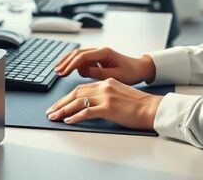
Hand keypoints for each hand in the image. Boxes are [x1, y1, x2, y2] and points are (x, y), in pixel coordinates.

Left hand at [46, 78, 162, 129]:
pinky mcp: (108, 108)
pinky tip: (68, 120)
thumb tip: (92, 104)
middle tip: (51, 111)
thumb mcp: (119, 94)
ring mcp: (106, 97)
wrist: (151, 108)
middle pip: (76, 93)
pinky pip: (87, 112)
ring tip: (54, 117)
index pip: (81, 88)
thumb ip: (105, 95)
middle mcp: (104, 87)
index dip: (67, 97)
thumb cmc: (138, 105)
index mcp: (106, 82)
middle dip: (61, 103)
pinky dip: (75, 116)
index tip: (59, 104)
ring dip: (63, 110)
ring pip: (78, 102)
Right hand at [54, 46, 155, 84]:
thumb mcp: (114, 76)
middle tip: (57, 71)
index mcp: (104, 52)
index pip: (83, 57)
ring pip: (79, 55)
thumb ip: (98, 73)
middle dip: (66, 62)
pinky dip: (75, 64)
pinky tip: (70, 71)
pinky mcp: (98, 58)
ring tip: (60, 71)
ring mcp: (99, 54)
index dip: (71, 65)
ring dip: (68, 62)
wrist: (140, 69)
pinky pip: (84, 59)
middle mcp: (100, 50)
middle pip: (78, 53)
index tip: (63, 73)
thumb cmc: (130, 73)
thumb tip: (82, 71)